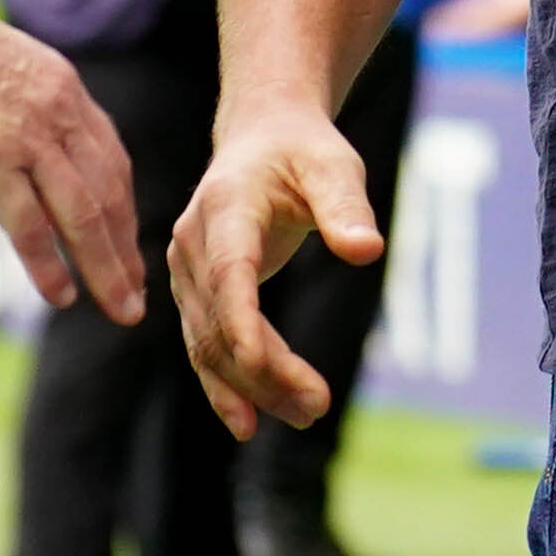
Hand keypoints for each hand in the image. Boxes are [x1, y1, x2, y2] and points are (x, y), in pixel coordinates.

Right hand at [0, 0, 142, 324]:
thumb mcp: (18, 71)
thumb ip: (44, 112)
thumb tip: (49, 159)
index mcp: (71, 95)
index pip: (114, 165)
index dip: (126, 213)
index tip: (132, 251)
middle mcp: (63, 116)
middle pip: (110, 195)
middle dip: (126, 252)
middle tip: (136, 299)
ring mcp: (30, 138)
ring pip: (83, 215)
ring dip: (104, 268)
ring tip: (117, 308)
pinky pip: (29, 222)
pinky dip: (48, 263)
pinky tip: (61, 296)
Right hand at [170, 103, 381, 438]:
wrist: (263, 135)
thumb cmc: (304, 150)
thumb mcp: (335, 167)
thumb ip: (347, 208)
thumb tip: (367, 250)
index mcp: (227, 206)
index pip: (229, 272)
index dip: (241, 320)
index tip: (262, 364)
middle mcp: (194, 241)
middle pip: (220, 319)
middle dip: (264, 370)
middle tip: (315, 407)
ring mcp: (188, 269)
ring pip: (208, 341)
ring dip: (250, 386)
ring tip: (303, 417)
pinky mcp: (196, 289)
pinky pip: (204, 344)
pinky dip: (226, 383)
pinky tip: (250, 421)